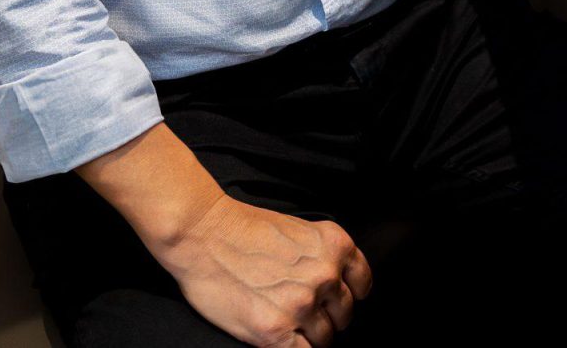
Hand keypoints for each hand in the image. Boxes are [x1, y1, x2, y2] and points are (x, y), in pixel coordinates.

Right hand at [157, 194, 371, 347]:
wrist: (203, 233)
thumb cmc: (245, 229)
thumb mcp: (302, 230)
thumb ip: (324, 256)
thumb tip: (337, 286)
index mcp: (336, 247)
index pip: (362, 285)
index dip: (349, 297)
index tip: (336, 303)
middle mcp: (325, 276)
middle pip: (344, 315)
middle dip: (327, 317)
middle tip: (304, 314)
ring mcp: (301, 305)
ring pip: (325, 339)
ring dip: (310, 336)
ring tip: (287, 325)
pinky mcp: (274, 330)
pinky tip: (281, 340)